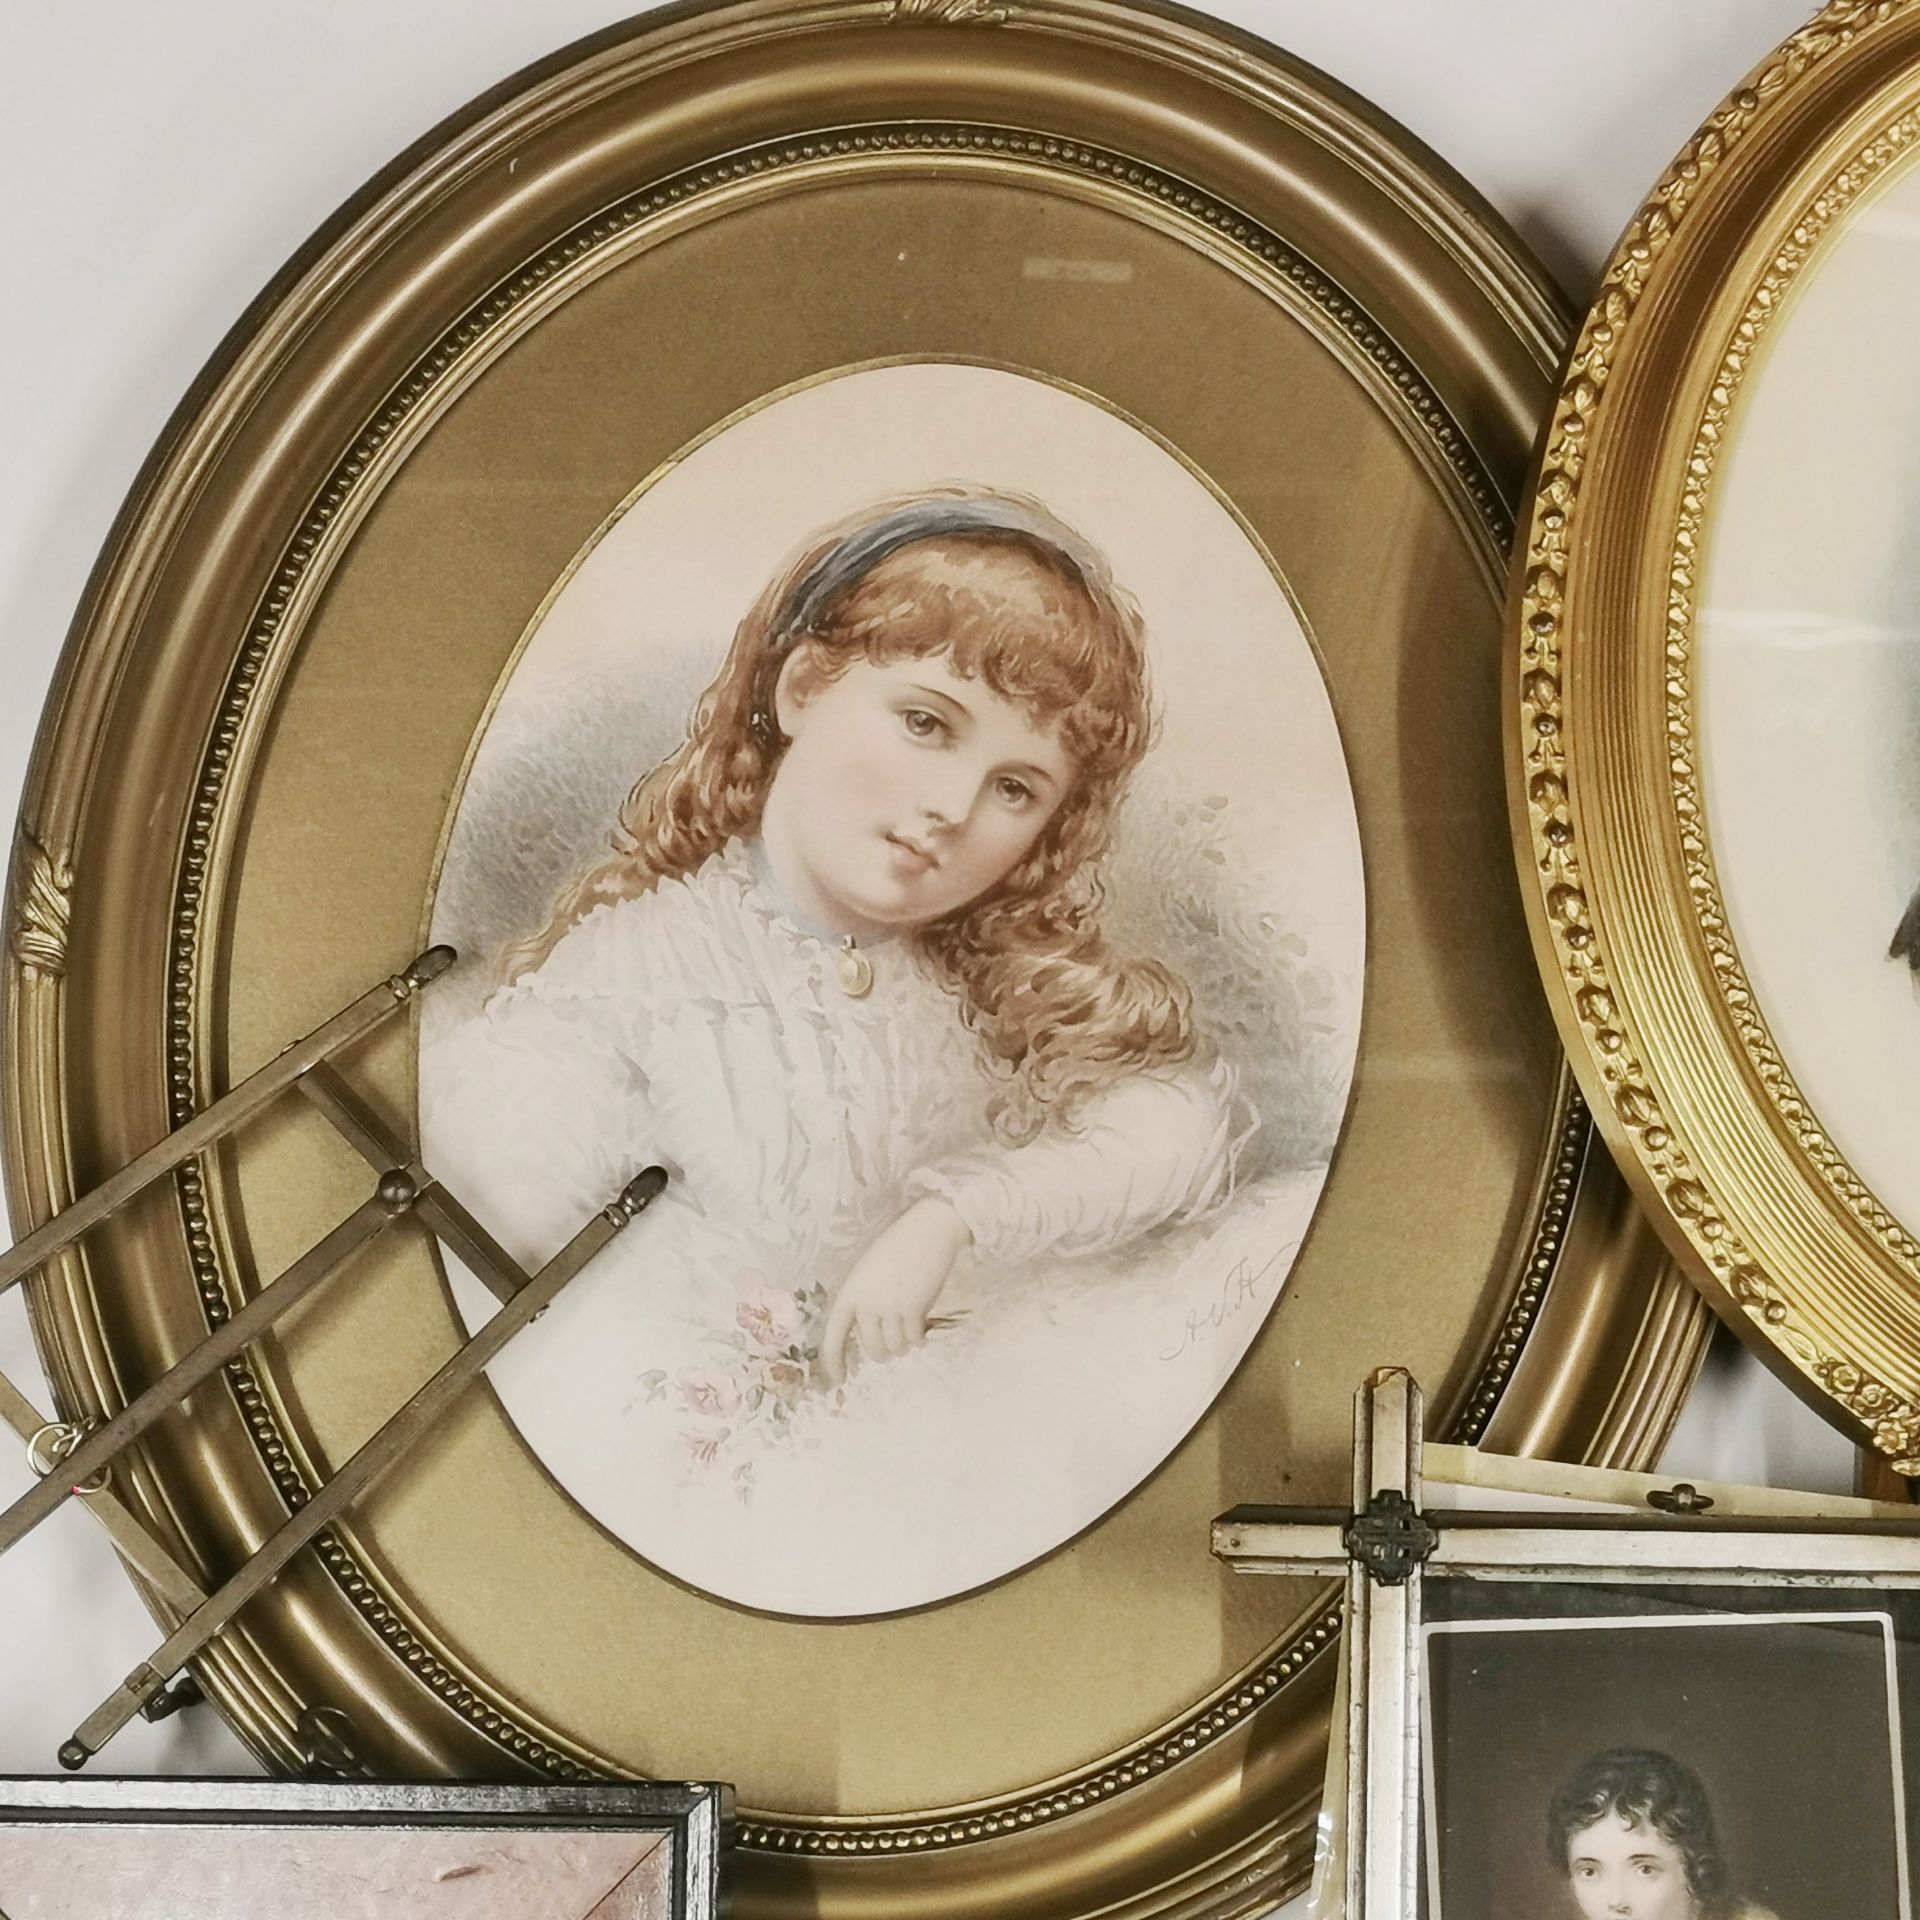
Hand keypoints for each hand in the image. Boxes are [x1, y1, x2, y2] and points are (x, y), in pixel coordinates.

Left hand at [820, 1197, 970, 1383]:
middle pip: (872, 1349)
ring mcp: (889, 1308)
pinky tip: (922, 1334)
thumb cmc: (897, 1247)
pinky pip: (914, 1339)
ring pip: (895, 1347)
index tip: (839, 1380)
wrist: (928, 1230)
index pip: (833, 1336)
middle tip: (892, 1347)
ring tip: (910, 1335)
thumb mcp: (867, 1272)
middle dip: (883, 1353)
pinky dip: (919, 1340)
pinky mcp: (913, 1309)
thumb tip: (868, 1332)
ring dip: (903, 1346)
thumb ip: (863, 1300)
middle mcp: (866, 1304)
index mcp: (849, 1293)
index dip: (834, 1361)